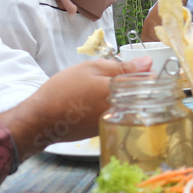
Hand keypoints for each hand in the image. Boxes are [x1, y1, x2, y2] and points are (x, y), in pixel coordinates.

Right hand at [0, 56, 151, 160]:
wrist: (42, 120)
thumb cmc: (64, 90)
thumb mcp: (91, 69)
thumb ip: (122, 67)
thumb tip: (148, 63)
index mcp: (122, 94)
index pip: (150, 83)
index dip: (150, 74)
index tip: (147, 69)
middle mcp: (122, 112)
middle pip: (143, 98)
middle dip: (141, 87)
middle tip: (131, 77)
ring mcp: (114, 123)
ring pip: (132, 107)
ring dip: (130, 98)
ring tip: (114, 88)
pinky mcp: (105, 130)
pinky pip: (120, 115)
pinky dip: (118, 107)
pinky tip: (103, 101)